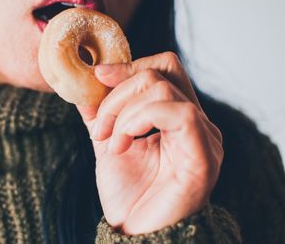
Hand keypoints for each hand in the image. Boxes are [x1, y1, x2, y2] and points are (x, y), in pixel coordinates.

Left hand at [76, 52, 222, 234]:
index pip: (164, 69)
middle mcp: (196, 123)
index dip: (131, 65)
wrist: (136, 234)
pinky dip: (138, 121)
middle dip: (119, 91)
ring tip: (109, 141)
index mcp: (176, 118)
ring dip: (123, 112)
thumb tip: (87, 85)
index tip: (98, 75)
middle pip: (162, 71)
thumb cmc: (128, 195)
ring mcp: (205, 137)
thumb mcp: (108, 144)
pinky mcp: (205, 154)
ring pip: (163, 90)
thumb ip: (102, 114)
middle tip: (99, 124)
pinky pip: (178, 113)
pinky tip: (123, 145)